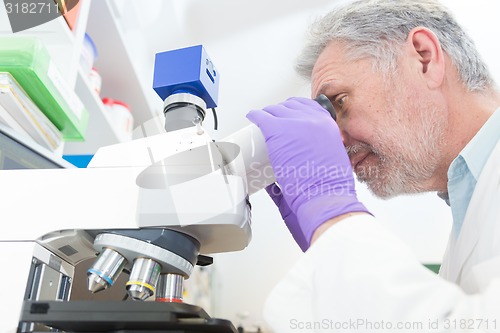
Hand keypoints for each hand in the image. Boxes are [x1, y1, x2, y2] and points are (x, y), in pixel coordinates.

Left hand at [247, 97, 369, 249]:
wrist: (325, 198)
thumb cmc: (328, 189)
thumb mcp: (330, 161)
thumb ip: (316, 154)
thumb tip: (300, 156)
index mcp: (328, 127)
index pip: (309, 107)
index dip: (296, 111)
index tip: (288, 115)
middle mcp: (314, 120)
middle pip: (290, 106)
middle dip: (280, 113)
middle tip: (272, 121)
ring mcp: (296, 123)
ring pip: (275, 111)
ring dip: (267, 115)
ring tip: (261, 122)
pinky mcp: (279, 131)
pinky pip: (262, 116)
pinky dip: (255, 115)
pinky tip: (252, 117)